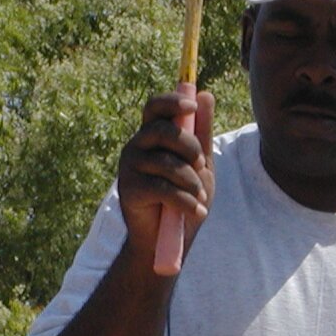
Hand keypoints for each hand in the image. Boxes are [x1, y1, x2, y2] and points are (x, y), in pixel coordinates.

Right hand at [116, 89, 215, 262]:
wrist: (165, 240)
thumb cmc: (184, 198)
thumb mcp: (201, 165)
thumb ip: (202, 133)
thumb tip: (205, 95)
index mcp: (152, 136)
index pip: (155, 107)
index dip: (172, 102)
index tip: (191, 107)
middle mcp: (136, 146)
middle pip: (162, 130)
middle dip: (189, 146)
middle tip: (202, 164)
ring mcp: (129, 167)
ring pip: (166, 162)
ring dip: (191, 181)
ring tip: (199, 198)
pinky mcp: (129, 190)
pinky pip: (163, 188)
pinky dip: (185, 201)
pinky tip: (195, 211)